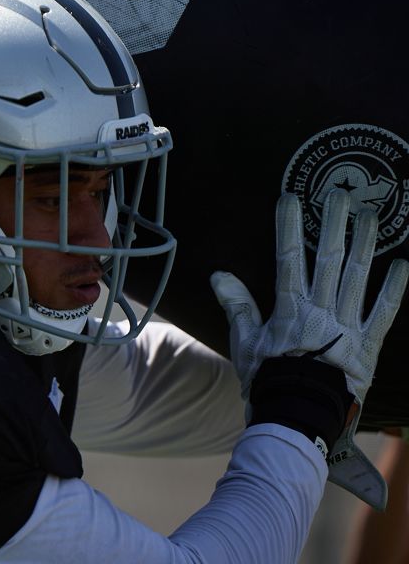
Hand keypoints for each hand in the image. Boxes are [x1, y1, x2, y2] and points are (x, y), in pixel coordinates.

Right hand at [211, 190, 407, 508]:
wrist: (299, 417)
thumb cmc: (268, 381)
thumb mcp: (246, 344)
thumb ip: (238, 307)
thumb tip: (220, 275)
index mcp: (289, 310)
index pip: (288, 259)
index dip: (289, 227)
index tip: (291, 198)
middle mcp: (321, 311)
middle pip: (328, 259)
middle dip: (333, 224)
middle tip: (341, 193)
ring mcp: (348, 326)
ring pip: (358, 277)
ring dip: (365, 243)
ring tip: (372, 214)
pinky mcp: (368, 345)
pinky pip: (385, 313)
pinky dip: (395, 289)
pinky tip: (404, 263)